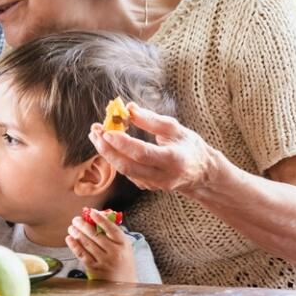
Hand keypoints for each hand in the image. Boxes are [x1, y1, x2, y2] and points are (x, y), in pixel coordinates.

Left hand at [66, 209, 136, 281]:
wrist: (123, 285)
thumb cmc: (124, 263)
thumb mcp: (125, 248)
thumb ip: (114, 234)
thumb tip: (100, 218)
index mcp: (123, 245)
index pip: (111, 229)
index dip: (101, 219)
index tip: (92, 212)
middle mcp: (114, 253)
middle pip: (96, 235)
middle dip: (83, 225)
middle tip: (76, 219)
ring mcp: (104, 261)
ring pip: (87, 244)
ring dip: (77, 233)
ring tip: (71, 227)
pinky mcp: (94, 269)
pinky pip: (82, 255)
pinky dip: (74, 246)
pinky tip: (70, 239)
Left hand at [89, 103, 220, 194]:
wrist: (201, 172)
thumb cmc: (189, 146)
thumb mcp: (175, 128)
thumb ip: (151, 120)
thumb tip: (129, 108)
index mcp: (174, 159)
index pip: (143, 153)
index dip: (123, 143)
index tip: (107, 131)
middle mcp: (164, 176)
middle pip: (128, 166)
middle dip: (107, 150)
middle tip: (95, 132)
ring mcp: (155, 185)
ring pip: (125, 171)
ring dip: (108, 153)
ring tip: (96, 135)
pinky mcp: (148, 187)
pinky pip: (128, 173)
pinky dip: (116, 159)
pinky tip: (109, 146)